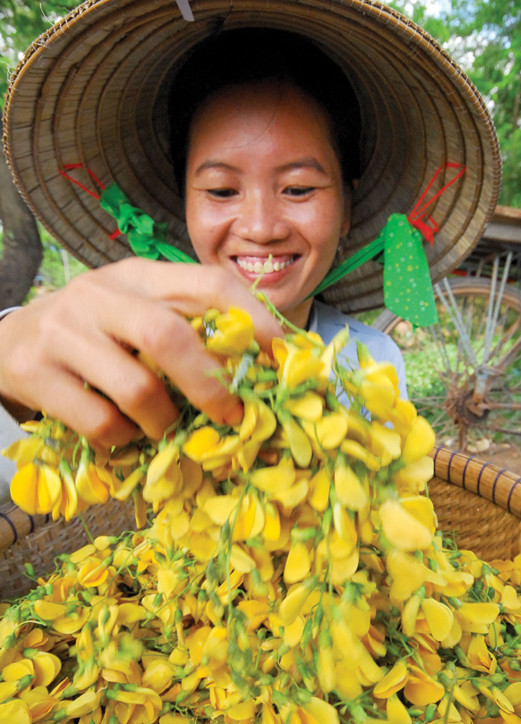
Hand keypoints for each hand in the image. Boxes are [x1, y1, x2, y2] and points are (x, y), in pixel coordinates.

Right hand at [0, 259, 281, 446]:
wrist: (9, 340)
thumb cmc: (95, 332)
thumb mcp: (137, 312)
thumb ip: (187, 327)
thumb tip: (263, 367)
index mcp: (138, 276)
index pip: (207, 283)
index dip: (253, 320)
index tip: (281, 357)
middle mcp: (99, 296)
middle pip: (169, 336)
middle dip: (210, 385)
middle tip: (232, 416)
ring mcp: (63, 333)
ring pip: (137, 388)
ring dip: (163, 421)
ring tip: (162, 426)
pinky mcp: (35, 373)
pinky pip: (100, 422)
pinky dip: (124, 438)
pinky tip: (123, 432)